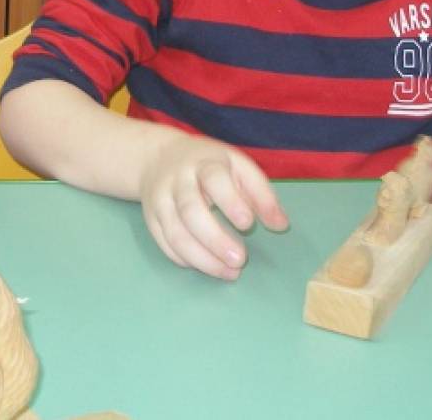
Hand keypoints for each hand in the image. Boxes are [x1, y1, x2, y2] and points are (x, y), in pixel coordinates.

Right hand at [139, 133, 287, 280]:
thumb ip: (261, 193)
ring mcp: (160, 200)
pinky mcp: (150, 218)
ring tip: (228, 273)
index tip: (248, 224)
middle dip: (215, 239)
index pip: (214, 179)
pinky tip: (207, 266)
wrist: (158, 158)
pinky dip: (185, 259)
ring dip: (202, 258)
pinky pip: (164, 243)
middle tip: (240, 260)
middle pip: (190, 211)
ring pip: (175, 232)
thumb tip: (281, 225)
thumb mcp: (238, 167)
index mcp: (204, 163)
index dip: (230, 202)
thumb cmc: (209, 164)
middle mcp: (178, 180)